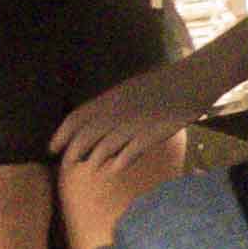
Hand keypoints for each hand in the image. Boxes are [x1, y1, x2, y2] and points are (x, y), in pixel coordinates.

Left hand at [55, 54, 227, 166]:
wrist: (195, 78)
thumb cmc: (165, 82)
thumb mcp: (133, 88)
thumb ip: (114, 104)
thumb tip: (97, 120)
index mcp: (112, 97)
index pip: (77, 117)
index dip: (61, 134)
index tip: (52, 148)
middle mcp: (118, 111)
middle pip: (86, 136)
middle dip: (73, 152)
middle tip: (68, 164)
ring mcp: (135, 124)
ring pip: (104, 148)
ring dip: (94, 161)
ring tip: (90, 169)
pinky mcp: (152, 134)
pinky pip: (128, 154)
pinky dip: (118, 164)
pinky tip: (114, 170)